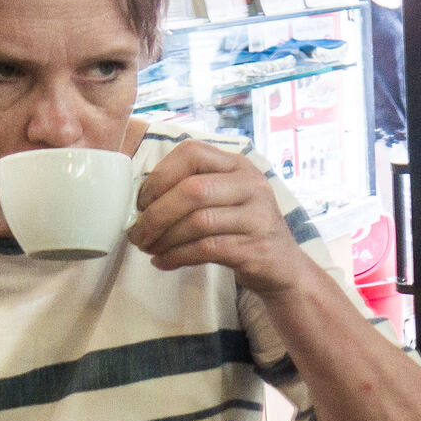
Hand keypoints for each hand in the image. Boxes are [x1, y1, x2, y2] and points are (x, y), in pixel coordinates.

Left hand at [128, 140, 316, 295]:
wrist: (283, 267)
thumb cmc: (241, 230)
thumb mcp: (224, 198)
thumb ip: (192, 190)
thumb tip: (138, 202)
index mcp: (238, 165)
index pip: (192, 153)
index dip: (160, 176)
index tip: (142, 202)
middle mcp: (252, 185)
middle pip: (193, 190)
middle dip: (156, 214)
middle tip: (137, 234)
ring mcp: (257, 216)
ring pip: (198, 222)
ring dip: (164, 239)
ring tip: (149, 249)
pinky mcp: (255, 248)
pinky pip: (206, 249)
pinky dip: (177, 257)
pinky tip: (163, 262)